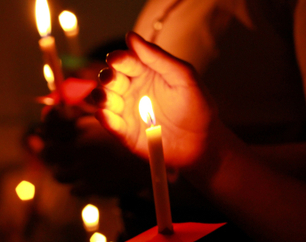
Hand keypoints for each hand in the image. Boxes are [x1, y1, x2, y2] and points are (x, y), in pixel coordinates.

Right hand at [95, 31, 216, 167]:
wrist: (203, 142)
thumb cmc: (197, 105)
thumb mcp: (183, 76)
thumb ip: (158, 57)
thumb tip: (130, 36)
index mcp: (145, 72)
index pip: (125, 61)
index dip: (118, 59)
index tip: (115, 59)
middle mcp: (132, 90)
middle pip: (110, 79)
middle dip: (107, 77)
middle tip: (111, 79)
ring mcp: (127, 111)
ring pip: (104, 100)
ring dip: (101, 97)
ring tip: (106, 98)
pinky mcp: (126, 133)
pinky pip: (111, 124)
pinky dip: (105, 119)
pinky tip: (105, 115)